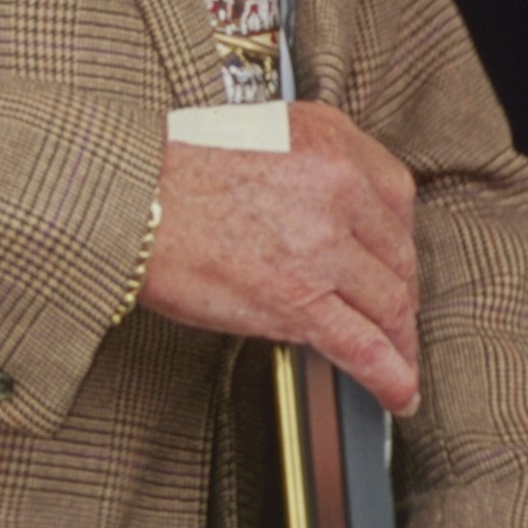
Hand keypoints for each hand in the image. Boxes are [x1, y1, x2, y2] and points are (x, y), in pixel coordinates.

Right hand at [138, 101, 419, 411]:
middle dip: (400, 291)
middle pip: (397, 252)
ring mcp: (322, 245)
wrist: (126, 201)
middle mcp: (336, 185)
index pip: (395, 195)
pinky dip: (389, 375)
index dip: (399, 237)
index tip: (395, 257)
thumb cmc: (169, 171)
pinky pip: (362, 345)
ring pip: (388, 302)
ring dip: (399, 338)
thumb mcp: (258, 134)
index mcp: (327, 137)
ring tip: (399, 359)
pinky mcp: (297, 300)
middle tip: (396, 313)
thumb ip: (306, 165)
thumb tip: (330, 213)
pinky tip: (398, 392)